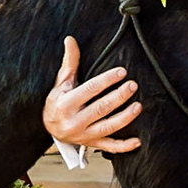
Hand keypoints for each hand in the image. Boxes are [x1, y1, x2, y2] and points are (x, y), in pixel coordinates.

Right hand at [44, 35, 139, 153]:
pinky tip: (137, 141)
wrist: (48, 128)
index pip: (89, 90)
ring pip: (108, 127)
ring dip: (125, 118)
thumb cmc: (57, 102)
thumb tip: (70, 40)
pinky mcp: (92, 144)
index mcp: (65, 104)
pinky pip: (109, 147)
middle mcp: (74, 121)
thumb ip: (69, 62)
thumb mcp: (60, 82)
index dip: (106, 80)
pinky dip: (123, 147)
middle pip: (101, 108)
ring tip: (138, 106)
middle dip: (119, 97)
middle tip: (133, 86)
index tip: (122, 72)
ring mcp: (84, 135)